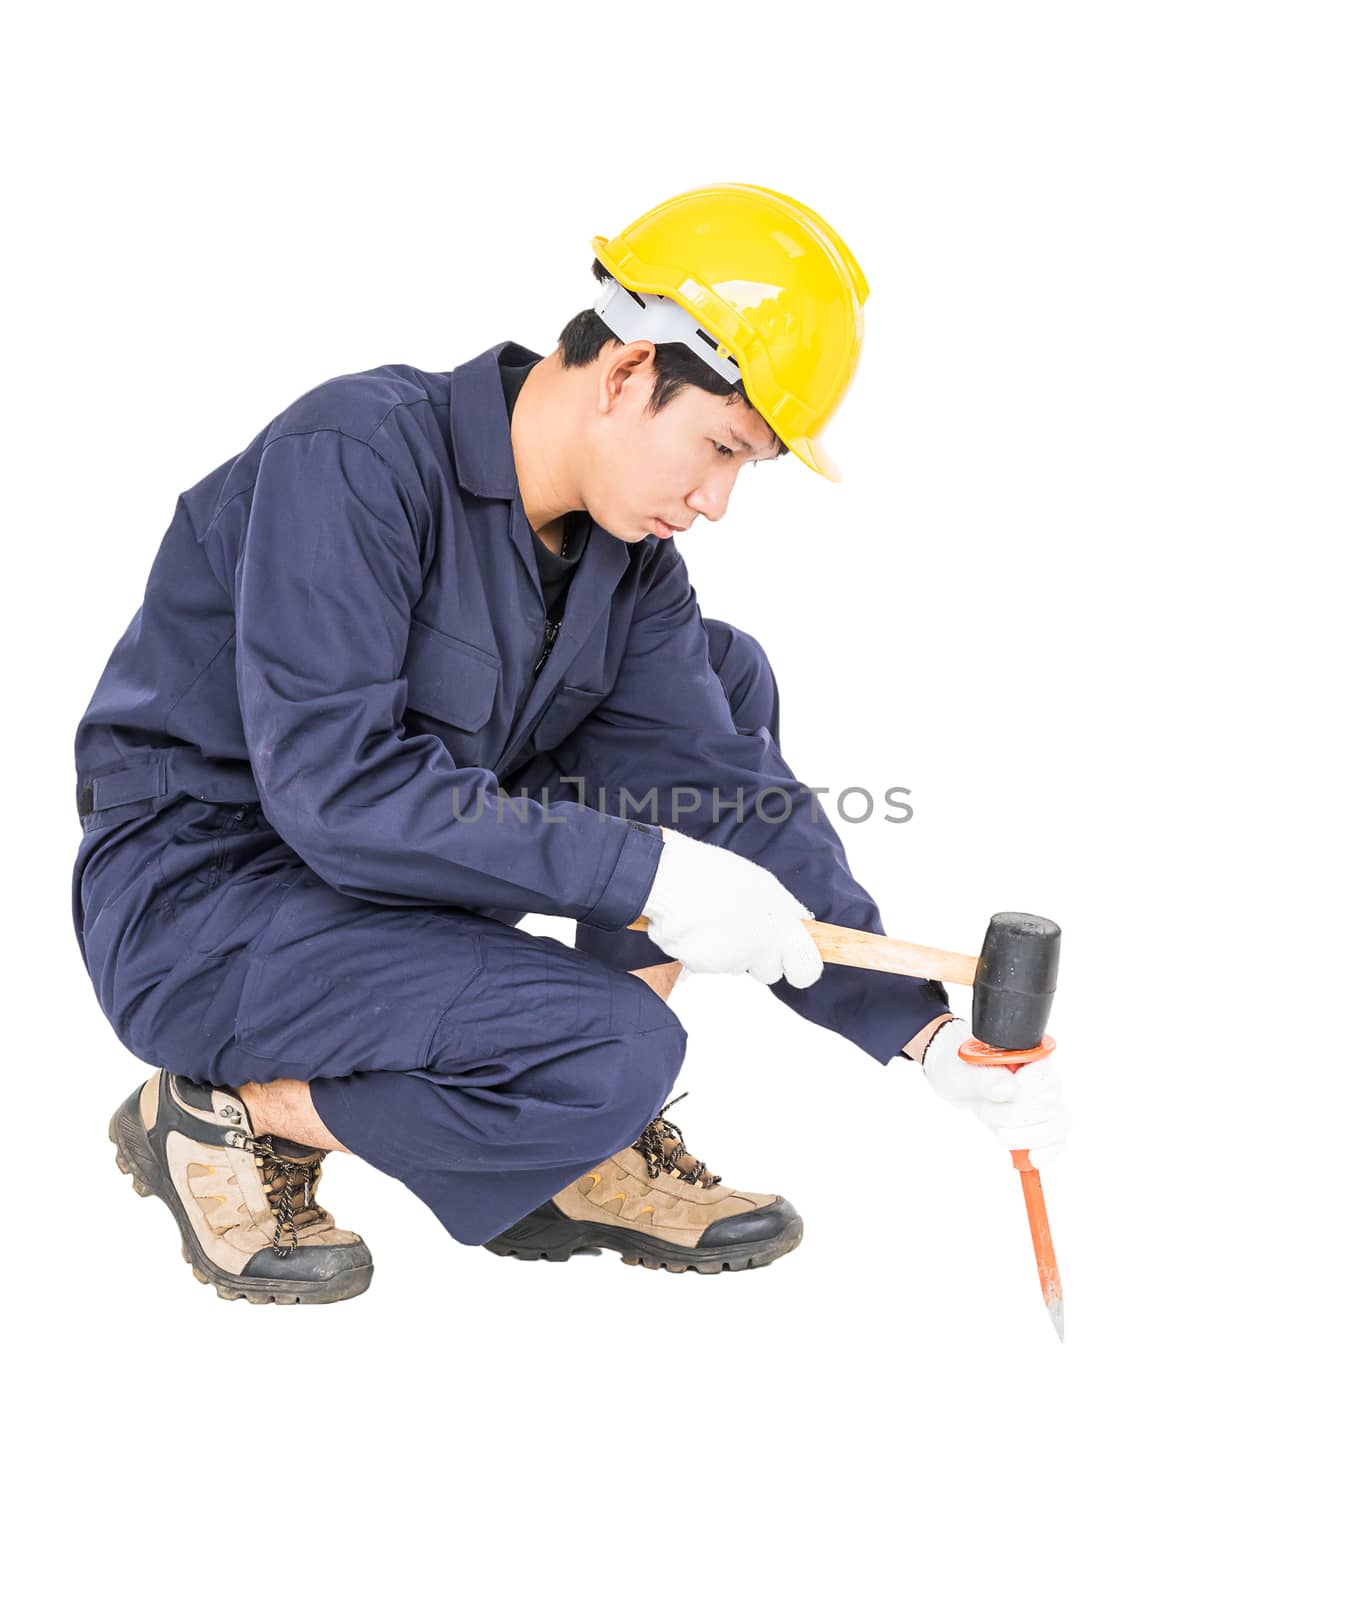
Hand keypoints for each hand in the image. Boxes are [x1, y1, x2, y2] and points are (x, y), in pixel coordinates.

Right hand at [640, 828, 822, 988]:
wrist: (669, 877)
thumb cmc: (717, 874)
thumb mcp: (763, 884)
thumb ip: (785, 911)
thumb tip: (801, 926)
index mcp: (781, 927)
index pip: (807, 970)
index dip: (800, 968)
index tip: (793, 959)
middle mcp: (759, 950)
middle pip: (768, 972)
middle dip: (758, 957)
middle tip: (742, 928)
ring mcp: (730, 961)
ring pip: (735, 965)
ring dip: (727, 949)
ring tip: (712, 916)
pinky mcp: (702, 967)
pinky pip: (708, 963)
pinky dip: (702, 949)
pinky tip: (694, 925)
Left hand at [920, 1017, 1070, 1166]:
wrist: (958, 1081)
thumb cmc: (962, 1068)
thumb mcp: (964, 1071)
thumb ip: (985, 1078)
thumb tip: (1008, 1090)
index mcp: (1029, 1056)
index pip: (1044, 1076)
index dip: (1024, 1091)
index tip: (999, 1094)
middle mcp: (1044, 1078)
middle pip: (1048, 1104)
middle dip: (1014, 1116)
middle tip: (986, 1112)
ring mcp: (1046, 1102)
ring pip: (1057, 1124)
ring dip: (1027, 1136)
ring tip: (1001, 1134)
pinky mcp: (1042, 1124)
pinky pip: (1057, 1141)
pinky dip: (1046, 1152)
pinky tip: (1030, 1159)